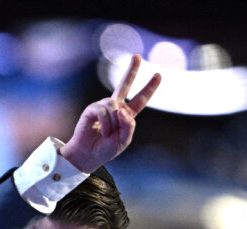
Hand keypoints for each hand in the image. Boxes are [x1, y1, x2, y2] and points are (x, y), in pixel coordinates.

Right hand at [59, 54, 160, 173]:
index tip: (158, 75)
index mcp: (126, 115)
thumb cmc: (105, 149)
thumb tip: (122, 109)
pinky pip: (104, 112)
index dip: (149, 88)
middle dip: (131, 70)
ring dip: (114, 124)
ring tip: (107, 135)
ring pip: (115, 107)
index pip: (140, 100)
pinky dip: (106, 125)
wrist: (87, 155)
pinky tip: (101, 132)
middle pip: (124, 85)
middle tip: (137, 56)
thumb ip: (129, 126)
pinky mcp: (92, 109)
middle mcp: (115, 107)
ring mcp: (103, 106)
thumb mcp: (124, 141)